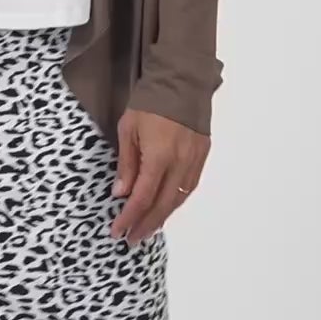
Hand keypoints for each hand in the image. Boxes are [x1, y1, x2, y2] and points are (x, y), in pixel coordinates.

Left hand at [109, 108, 208, 245]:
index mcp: (159, 157)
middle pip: (163, 205)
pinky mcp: (202, 154)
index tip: (118, 231)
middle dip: (146, 224)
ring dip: (162, 216)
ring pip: (179, 198)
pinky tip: (167, 207)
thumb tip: (121, 193)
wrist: (182, 80)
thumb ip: (127, 164)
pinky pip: (189, 185)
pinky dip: (176, 200)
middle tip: (132, 238)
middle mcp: (180, 163)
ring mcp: (194, 160)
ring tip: (148, 228)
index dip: (129, 218)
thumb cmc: (150, 102)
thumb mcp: (128, 129)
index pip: (142, 197)